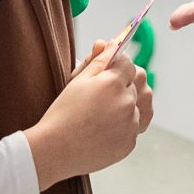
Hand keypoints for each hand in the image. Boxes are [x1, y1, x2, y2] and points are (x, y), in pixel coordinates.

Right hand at [26, 43, 141, 188]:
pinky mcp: (130, 142)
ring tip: (101, 113)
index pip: (128, 64)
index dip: (116, 66)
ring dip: (125, 105)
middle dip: (122, 85)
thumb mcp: (78, 80)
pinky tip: (103, 128)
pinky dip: (123, 125)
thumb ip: (98, 60)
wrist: (56, 150)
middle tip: (99, 96)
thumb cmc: (64, 113)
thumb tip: (111, 43)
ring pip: (137, 105)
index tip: (105, 74)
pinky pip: (134, 126)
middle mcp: (127, 102)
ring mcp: (130, 124)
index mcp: (113, 83)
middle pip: (136, 83)